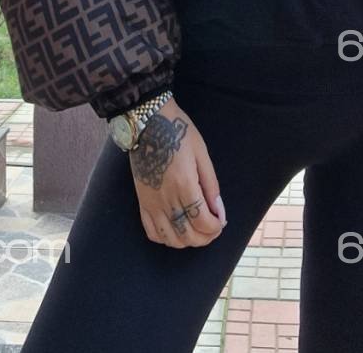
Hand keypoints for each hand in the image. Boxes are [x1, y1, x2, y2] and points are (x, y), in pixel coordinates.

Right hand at [127, 97, 227, 247]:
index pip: (203, 222)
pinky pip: (152, 232)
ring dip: (187, 241)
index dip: (216, 227)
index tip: (221, 221)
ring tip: (196, 229)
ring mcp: (152, 202)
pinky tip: (175, 229)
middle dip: (205, 238)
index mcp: (184, 184)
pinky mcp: (142, 202)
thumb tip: (219, 211)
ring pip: (170, 239)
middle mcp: (167, 198)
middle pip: (188, 235)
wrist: (148, 122)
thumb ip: (211, 184)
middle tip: (213, 228)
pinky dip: (166, 238)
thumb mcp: (202, 153)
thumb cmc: (178, 132)